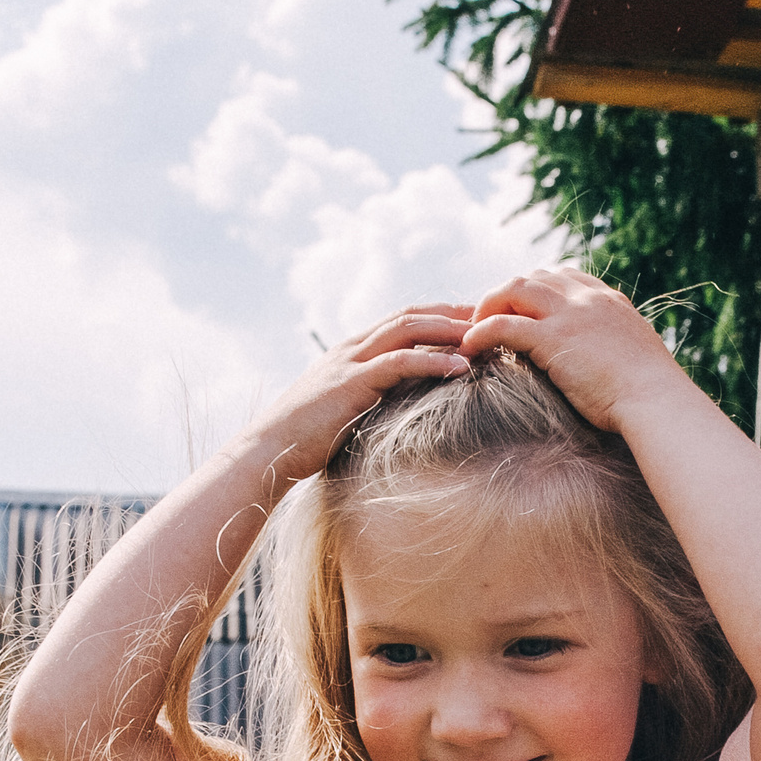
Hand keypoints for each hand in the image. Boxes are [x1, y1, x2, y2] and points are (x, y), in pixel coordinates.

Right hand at [241, 305, 475, 487]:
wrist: (270, 449)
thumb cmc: (307, 439)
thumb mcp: (346, 410)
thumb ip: (372, 399)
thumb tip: (403, 407)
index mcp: (352, 350)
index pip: (402, 320)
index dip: (439, 315)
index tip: (474, 320)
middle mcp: (353, 347)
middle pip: (410, 314)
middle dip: (452, 311)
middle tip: (491, 314)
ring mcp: (351, 361)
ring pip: (408, 329)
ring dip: (449, 329)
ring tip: (484, 334)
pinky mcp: (352, 382)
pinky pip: (400, 362)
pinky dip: (434, 361)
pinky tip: (461, 368)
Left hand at [458, 267, 700, 432]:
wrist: (656, 400)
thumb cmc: (651, 393)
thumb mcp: (636, 356)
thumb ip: (616, 347)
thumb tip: (607, 361)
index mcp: (609, 301)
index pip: (563, 276)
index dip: (536, 291)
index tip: (521, 312)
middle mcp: (588, 299)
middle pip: (534, 277)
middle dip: (507, 296)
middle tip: (491, 322)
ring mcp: (570, 314)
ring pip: (515, 289)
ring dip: (489, 306)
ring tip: (475, 331)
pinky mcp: (552, 338)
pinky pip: (503, 325)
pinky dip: (480, 332)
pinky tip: (470, 346)